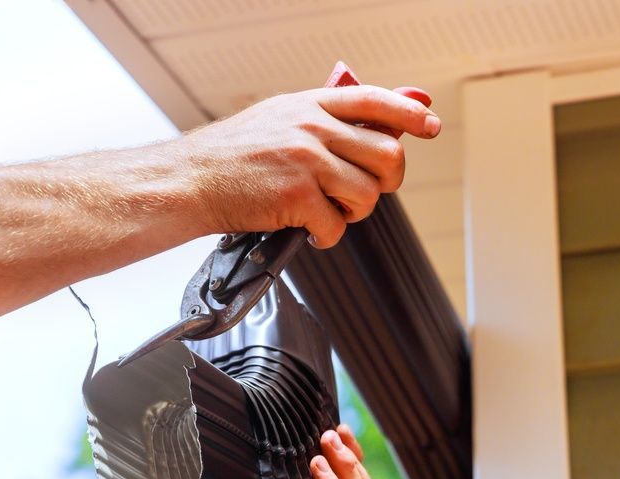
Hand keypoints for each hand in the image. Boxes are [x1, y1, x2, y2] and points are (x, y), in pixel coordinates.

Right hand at [178, 85, 440, 247]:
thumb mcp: (279, 119)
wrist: (189, 181)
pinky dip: (327, 237)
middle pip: (387, 154)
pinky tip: (307, 230)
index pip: (375, 100)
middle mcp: (312, 127)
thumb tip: (378, 125)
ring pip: (368, 195)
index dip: (409, 113)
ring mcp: (306, 161)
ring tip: (325, 211)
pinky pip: (337, 226)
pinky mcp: (297, 196)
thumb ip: (325, 121)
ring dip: (353, 213)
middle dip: (386, 182)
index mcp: (310, 105)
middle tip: (364, 192)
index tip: (430, 126)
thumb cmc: (232, 156)